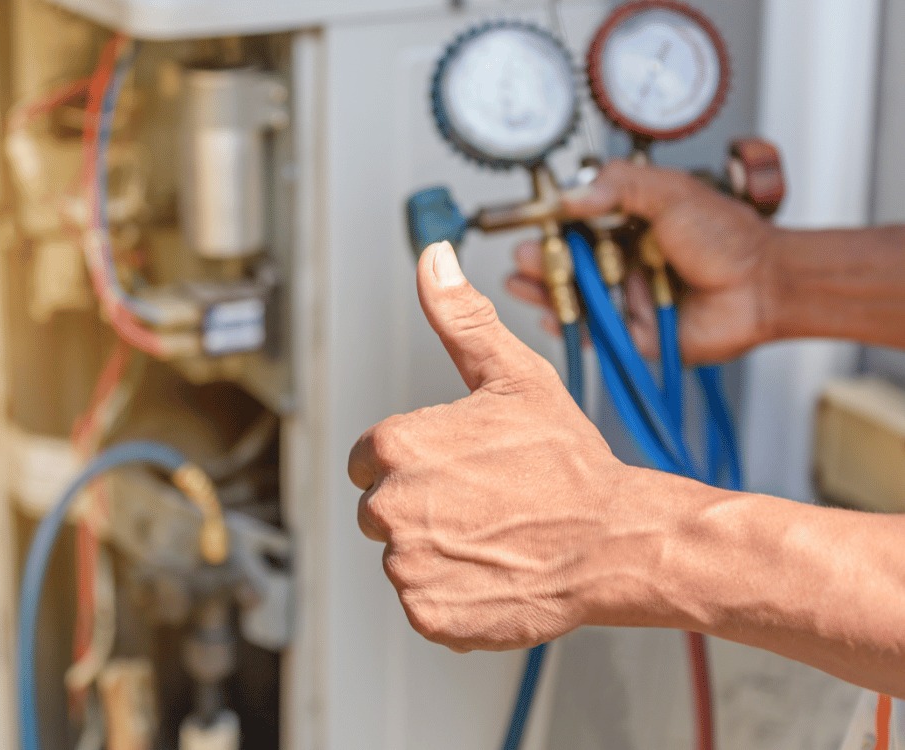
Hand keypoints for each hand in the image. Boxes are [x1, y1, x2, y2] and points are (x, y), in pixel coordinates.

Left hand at [348, 242, 636, 652]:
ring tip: (494, 535)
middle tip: (483, 502)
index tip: (456, 467)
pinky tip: (493, 571)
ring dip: (438, 550)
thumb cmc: (568, 463)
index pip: (367, 459)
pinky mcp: (429, 613)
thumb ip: (460, 318)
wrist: (615, 541)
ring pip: (403, 556)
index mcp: (395, 447)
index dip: (414, 462)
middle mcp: (390, 507)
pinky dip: (452, 594)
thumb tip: (433, 259)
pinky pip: (424, 601)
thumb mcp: (514, 376)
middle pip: (380, 508)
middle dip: (421, 506)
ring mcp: (408, 566)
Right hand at [507, 160, 780, 363]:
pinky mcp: (633, 334)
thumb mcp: (670, 192)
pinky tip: (548, 314)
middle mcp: (624, 262)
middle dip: (539, 261)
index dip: (551, 226)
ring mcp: (626, 298)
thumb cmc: (727, 237)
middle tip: (521, 257)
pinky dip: (568, 327)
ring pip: (575, 298)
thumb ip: (620, 186)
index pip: (578, 225)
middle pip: (568, 264)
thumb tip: (569, 196)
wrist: (764, 285)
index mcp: (630, 226)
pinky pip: (593, 333)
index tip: (530, 224)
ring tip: (520, 282)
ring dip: (544, 291)